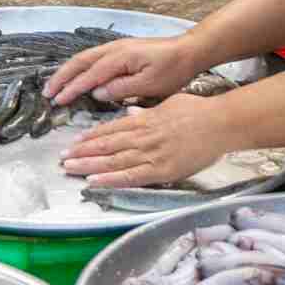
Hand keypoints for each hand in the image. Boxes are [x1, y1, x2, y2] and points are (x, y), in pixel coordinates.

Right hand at [44, 36, 200, 105]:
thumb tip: (96, 92)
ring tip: (54, 85)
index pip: (90, 74)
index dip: (72, 88)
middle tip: (47, 93)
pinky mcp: (121, 50)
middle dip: (62, 77)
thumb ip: (121, 88)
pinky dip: (80, 67)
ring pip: (85, 57)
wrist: (189, 50)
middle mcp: (114, 49)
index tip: (57, 101)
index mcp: (120, 57)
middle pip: (80, 61)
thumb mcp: (150, 84)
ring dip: (68, 71)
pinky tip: (75, 75)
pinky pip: (93, 57)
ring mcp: (117, 47)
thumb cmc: (173, 69)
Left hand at [60, 94, 231, 187]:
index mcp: (145, 119)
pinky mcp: (162, 170)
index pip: (112, 129)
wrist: (221, 123)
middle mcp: (143, 136)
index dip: (91, 136)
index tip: (75, 142)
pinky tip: (94, 181)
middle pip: (107, 145)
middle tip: (63, 158)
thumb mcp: (171, 103)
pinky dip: (111, 179)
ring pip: (113, 160)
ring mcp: (151, 154)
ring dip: (89, 165)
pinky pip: (131, 176)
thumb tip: (132, 110)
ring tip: (70, 168)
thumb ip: (149, 110)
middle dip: (83, 152)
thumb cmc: (200, 112)